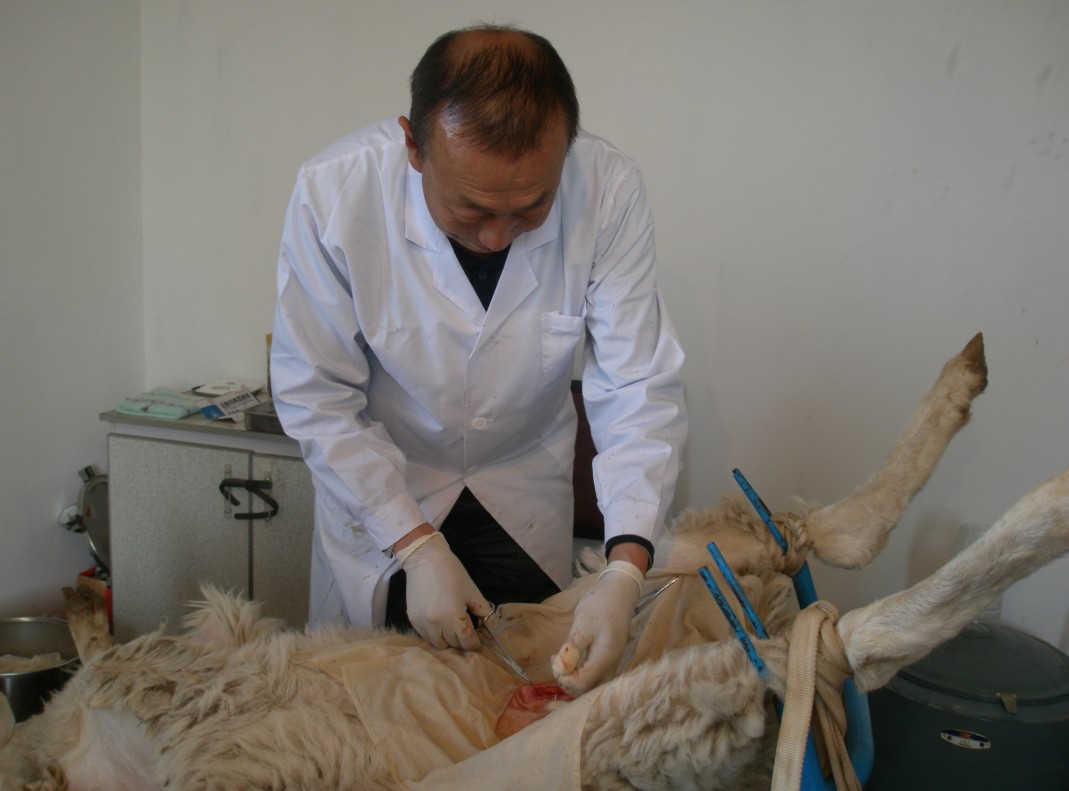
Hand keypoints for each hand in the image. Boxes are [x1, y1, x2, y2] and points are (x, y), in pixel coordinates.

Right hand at [398, 531, 490, 650]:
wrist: (425, 559)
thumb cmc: (452, 572)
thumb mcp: (472, 591)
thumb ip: (483, 613)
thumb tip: (489, 631)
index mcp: (453, 615)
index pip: (467, 641)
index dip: (475, 642)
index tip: (477, 638)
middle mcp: (436, 623)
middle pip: (453, 644)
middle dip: (461, 638)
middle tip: (465, 626)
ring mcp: (422, 623)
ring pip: (438, 644)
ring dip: (447, 639)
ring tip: (451, 625)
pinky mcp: (412, 620)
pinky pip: (426, 636)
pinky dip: (434, 633)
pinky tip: (438, 621)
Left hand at [552, 559, 643, 695]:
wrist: (620, 591)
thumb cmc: (601, 604)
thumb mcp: (582, 624)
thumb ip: (572, 649)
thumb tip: (559, 670)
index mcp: (605, 658)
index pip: (582, 684)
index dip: (564, 678)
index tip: (555, 661)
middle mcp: (610, 665)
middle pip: (587, 690)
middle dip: (567, 682)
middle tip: (556, 662)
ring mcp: (611, 663)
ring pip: (591, 684)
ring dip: (572, 678)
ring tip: (560, 659)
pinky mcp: (608, 658)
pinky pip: (593, 674)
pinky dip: (579, 672)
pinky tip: (570, 659)